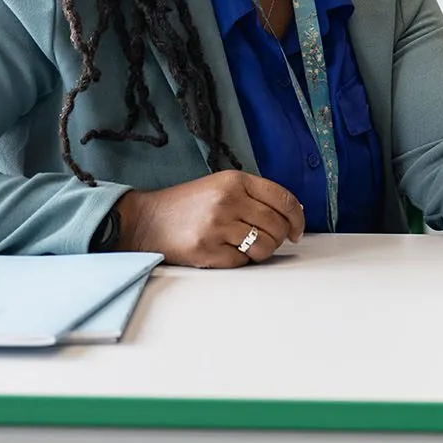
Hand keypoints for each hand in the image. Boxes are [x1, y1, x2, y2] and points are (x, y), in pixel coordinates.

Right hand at [116, 170, 305, 267]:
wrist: (145, 221)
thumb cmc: (187, 205)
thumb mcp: (220, 186)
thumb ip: (254, 195)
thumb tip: (293, 213)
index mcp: (234, 180)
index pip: (283, 199)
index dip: (297, 218)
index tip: (297, 230)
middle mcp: (227, 200)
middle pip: (277, 225)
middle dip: (279, 237)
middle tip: (267, 240)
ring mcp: (217, 226)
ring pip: (264, 246)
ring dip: (262, 251)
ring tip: (246, 247)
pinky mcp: (207, 250)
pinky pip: (242, 261)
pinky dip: (240, 260)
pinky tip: (225, 251)